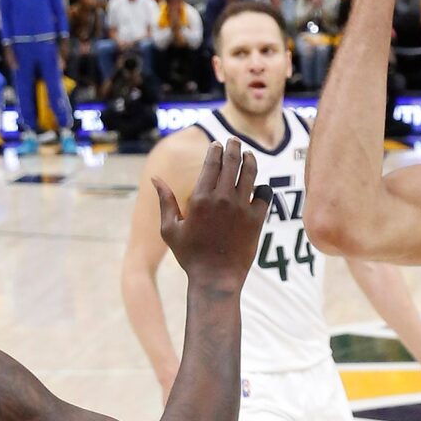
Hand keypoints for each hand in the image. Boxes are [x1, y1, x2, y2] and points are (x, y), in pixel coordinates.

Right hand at [153, 137, 267, 287]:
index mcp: (200, 197)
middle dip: (233, 148)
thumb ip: (165, 201)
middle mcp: (222, 199)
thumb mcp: (170, 229)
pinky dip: (263, 188)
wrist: (216, 279)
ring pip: (250, 175)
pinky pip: (265, 196)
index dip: (216, 150)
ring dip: (250, 161)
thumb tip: (155, 178)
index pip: (211, 163)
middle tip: (233, 141)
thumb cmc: (190, 256)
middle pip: (231, 163)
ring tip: (249, 155)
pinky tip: (260, 187)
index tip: (217, 144)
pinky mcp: (256, 221)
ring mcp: (241, 208)